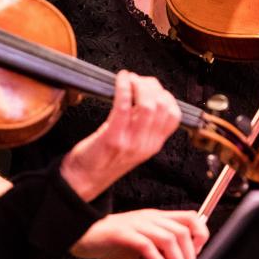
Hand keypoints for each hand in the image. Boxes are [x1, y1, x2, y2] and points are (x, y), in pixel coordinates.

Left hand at [60, 70, 180, 201]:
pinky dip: (123, 87)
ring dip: (139, 85)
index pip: (174, 115)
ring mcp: (131, 143)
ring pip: (147, 105)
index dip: (165, 95)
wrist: (83, 179)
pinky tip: (120, 79)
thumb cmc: (104, 157)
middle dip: (151, 85)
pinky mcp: (113, 138)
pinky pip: (123, 106)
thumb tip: (145, 94)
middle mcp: (146, 144)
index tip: (151, 87)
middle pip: (162, 106)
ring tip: (129, 79)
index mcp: (154, 144)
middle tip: (138, 80)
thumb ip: (142, 123)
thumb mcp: (132, 143)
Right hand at [71, 209, 208, 258]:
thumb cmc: (113, 243)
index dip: (200, 235)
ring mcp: (136, 224)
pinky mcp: (122, 233)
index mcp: (156, 218)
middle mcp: (149, 218)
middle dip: (190, 254)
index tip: (196, 253)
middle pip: (183, 229)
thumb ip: (160, 253)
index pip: (190, 217)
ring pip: (169, 237)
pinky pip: (146, 245)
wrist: (85, 237)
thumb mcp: (143, 248)